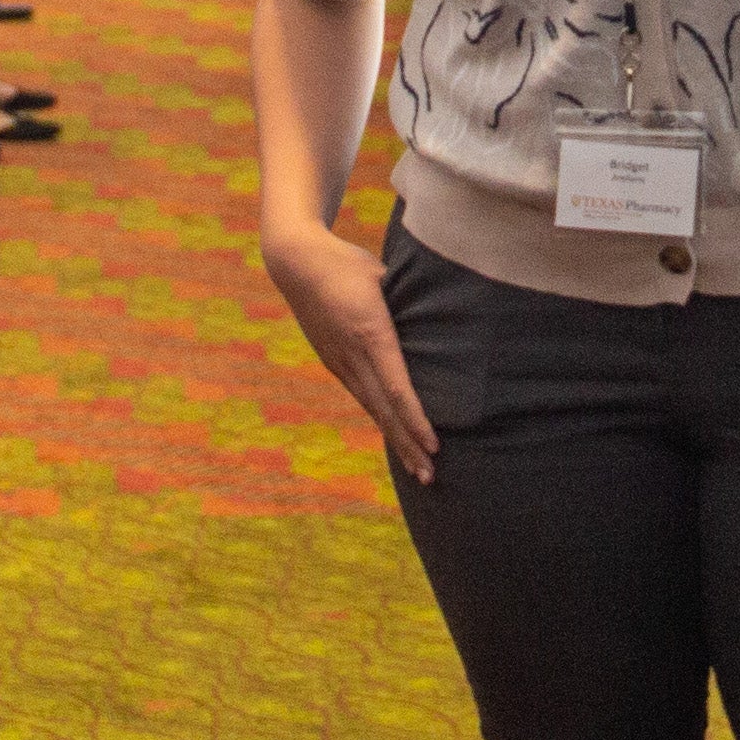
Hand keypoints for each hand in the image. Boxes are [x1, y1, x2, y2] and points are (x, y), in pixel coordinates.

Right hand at [255, 219, 438, 485]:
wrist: (296, 261)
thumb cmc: (348, 262)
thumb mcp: (383, 276)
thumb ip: (410, 302)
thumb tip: (444, 321)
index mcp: (370, 333)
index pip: (397, 388)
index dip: (416, 420)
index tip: (434, 445)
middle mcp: (353, 356)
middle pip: (386, 410)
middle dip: (409, 445)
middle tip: (432, 477)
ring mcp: (340, 362)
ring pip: (373, 409)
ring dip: (397, 440)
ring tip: (418, 469)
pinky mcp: (334, 362)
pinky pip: (363, 397)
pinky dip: (382, 420)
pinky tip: (396, 436)